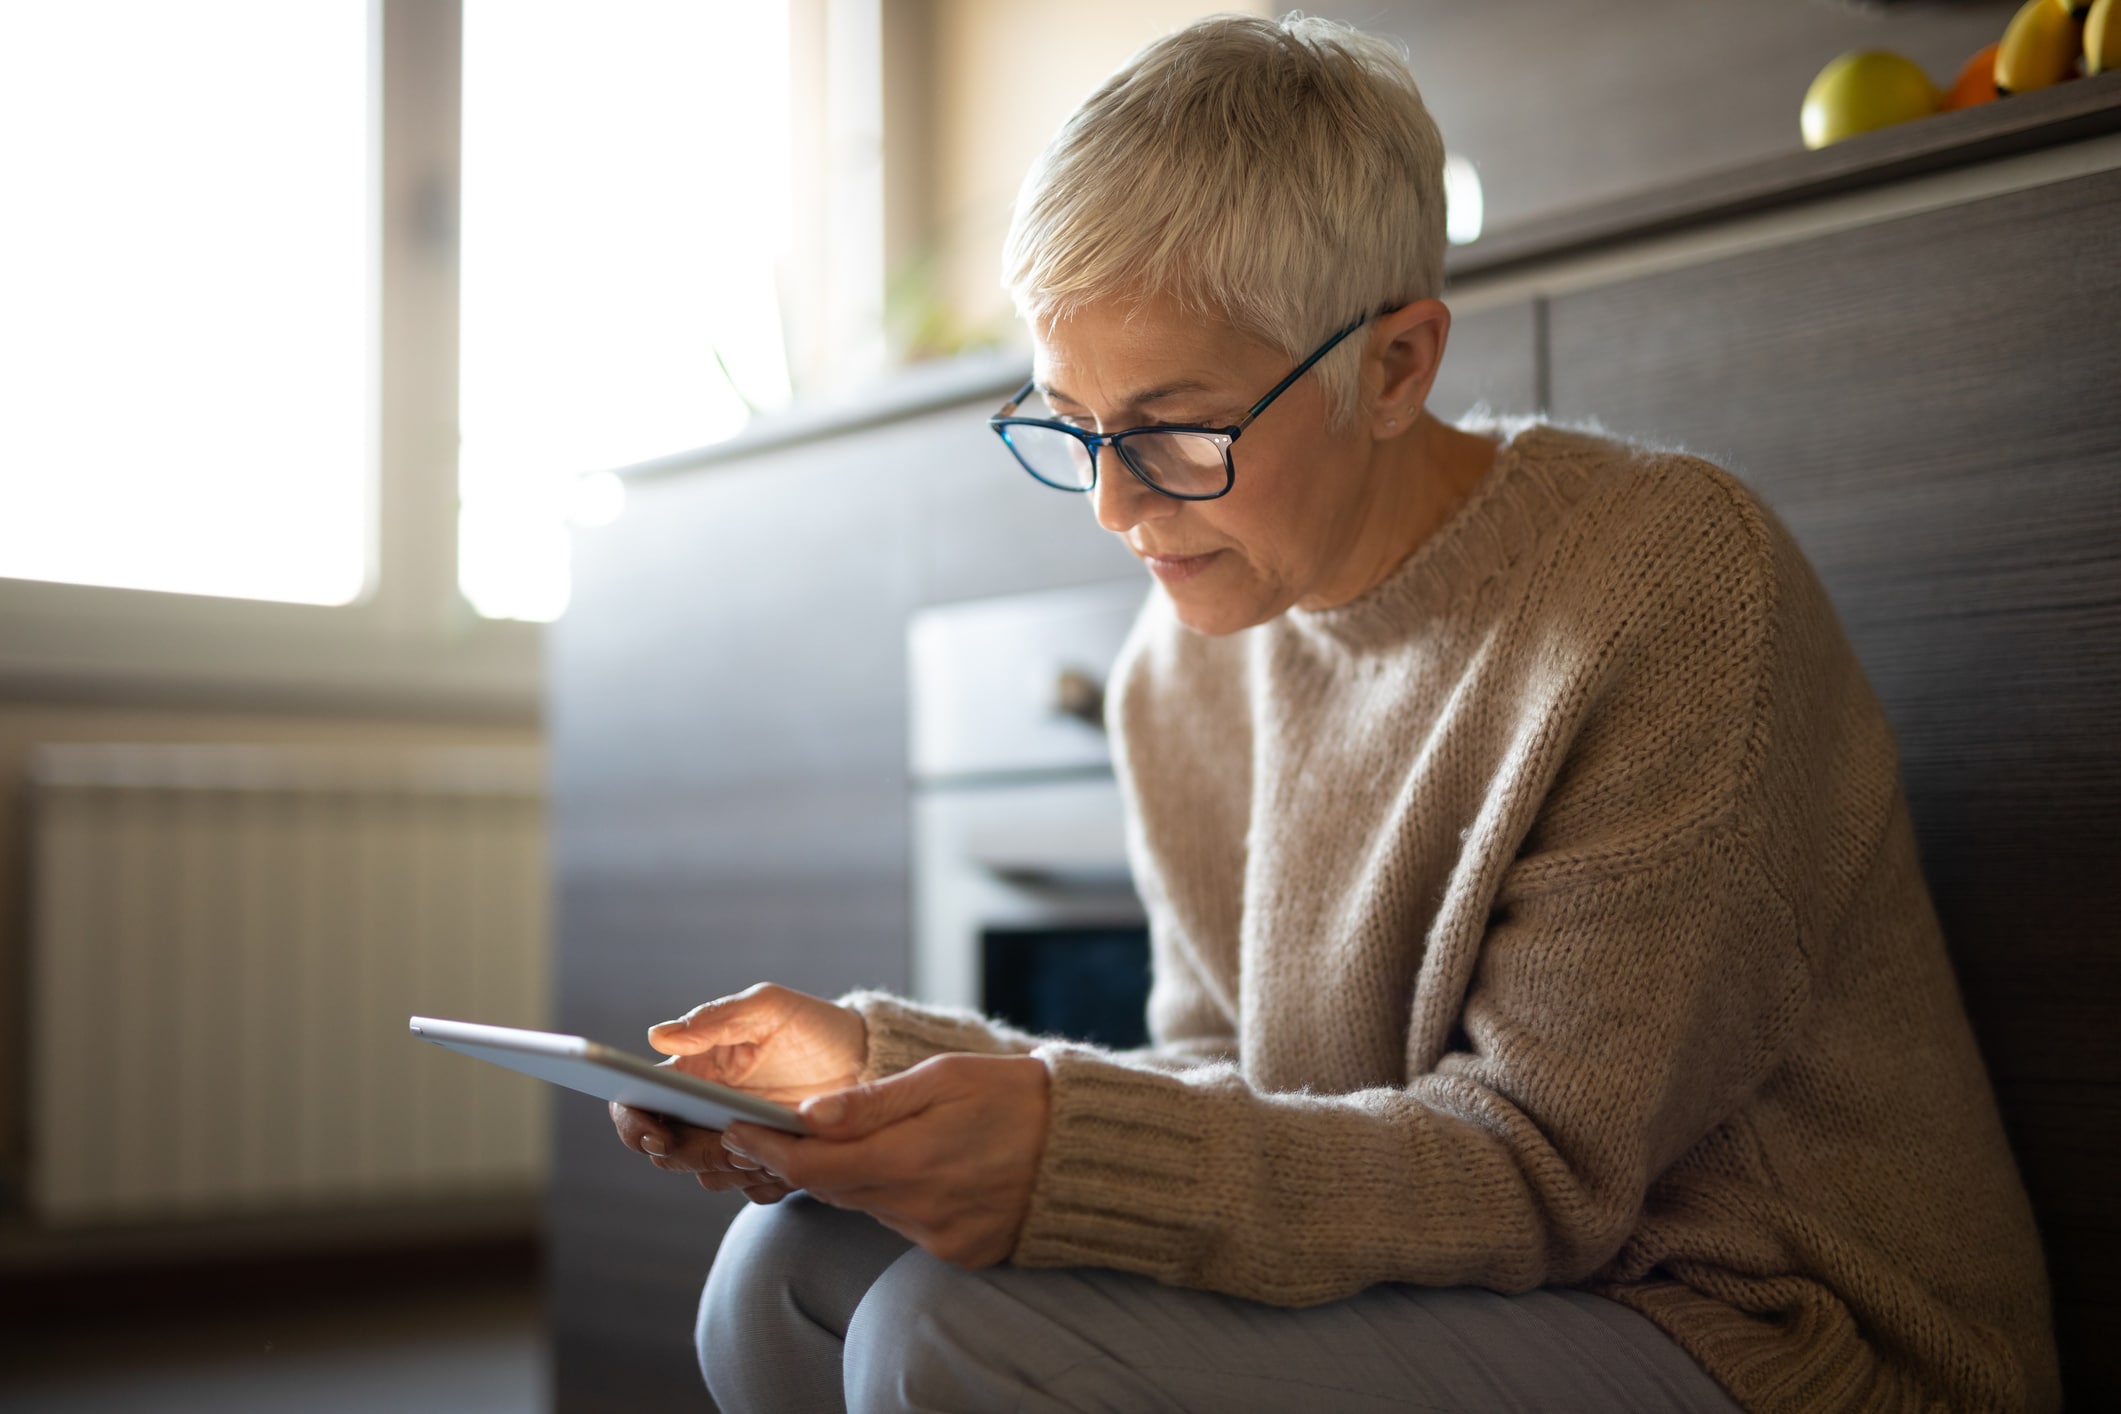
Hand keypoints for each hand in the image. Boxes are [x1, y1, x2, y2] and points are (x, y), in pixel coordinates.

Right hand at [609, 982, 866, 1203]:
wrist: (868, 1059)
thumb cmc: (810, 1025)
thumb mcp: (767, 1008)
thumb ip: (715, 1019)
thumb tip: (658, 1037)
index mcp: (692, 1073)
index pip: (637, 1104)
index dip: (633, 1124)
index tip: (654, 1132)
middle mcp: (705, 1114)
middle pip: (668, 1151)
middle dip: (690, 1151)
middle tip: (729, 1136)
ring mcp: (737, 1143)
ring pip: (709, 1176)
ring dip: (732, 1166)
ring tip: (772, 1140)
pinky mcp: (769, 1166)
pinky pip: (753, 1191)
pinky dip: (767, 1180)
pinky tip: (792, 1155)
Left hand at [718, 1052, 1050, 1267]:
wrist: (1087, 1151)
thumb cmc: (1015, 1096)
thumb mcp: (945, 1077)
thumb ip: (873, 1102)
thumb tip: (808, 1115)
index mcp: (912, 1159)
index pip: (814, 1163)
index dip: (768, 1147)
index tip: (735, 1129)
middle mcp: (920, 1208)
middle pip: (833, 1188)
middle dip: (799, 1160)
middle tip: (767, 1130)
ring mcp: (939, 1237)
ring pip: (866, 1206)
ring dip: (850, 1176)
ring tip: (849, 1141)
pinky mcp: (958, 1253)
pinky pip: (904, 1224)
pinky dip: (893, 1196)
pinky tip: (912, 1168)